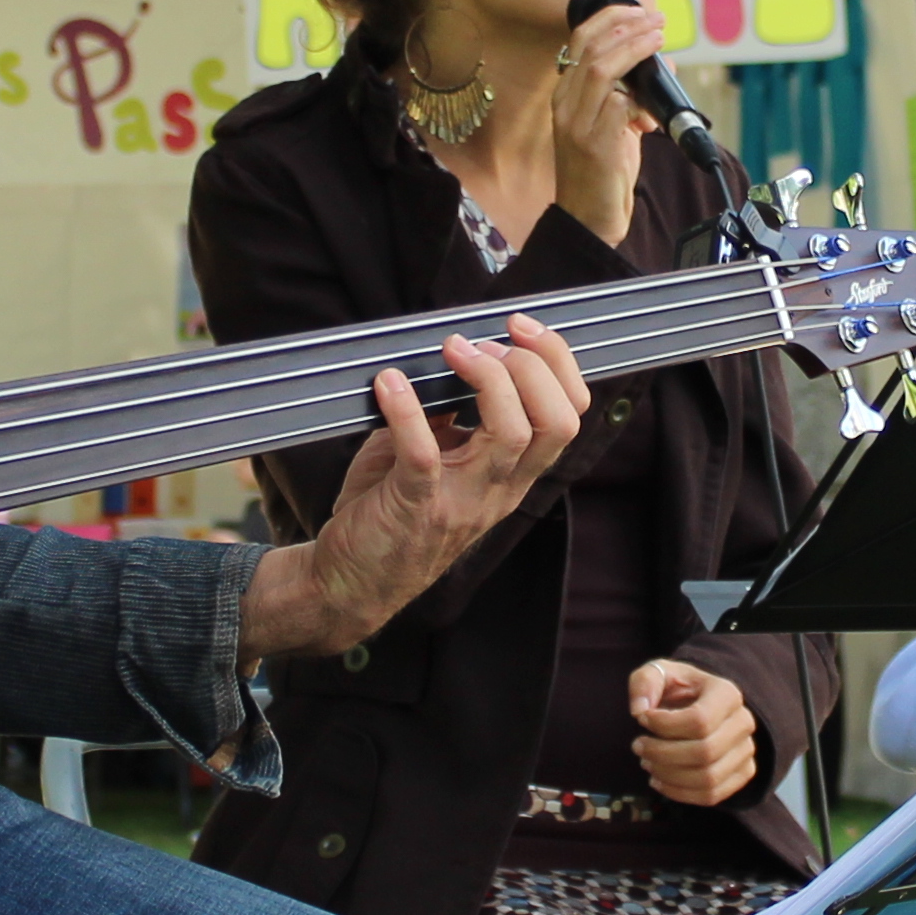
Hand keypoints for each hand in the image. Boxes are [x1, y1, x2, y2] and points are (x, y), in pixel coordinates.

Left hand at [245, 316, 594, 660]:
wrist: (346, 586)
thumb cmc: (387, 519)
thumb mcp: (435, 463)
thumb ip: (448, 420)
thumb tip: (449, 363)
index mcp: (511, 477)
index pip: (569, 417)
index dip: (558, 364)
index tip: (523, 328)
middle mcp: (499, 490)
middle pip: (556, 423)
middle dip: (532, 366)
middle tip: (484, 342)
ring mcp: (462, 501)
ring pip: (513, 435)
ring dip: (486, 379)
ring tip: (451, 352)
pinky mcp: (417, 507)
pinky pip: (423, 452)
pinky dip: (407, 409)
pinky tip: (389, 383)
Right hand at [547, 0, 665, 240]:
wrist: (588, 219)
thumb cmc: (603, 172)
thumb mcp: (616, 126)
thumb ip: (633, 95)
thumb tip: (664, 65)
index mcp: (566, 96)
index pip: (581, 40)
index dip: (610, 18)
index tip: (639, 11)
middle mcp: (565, 105)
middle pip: (591, 47)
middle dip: (627, 25)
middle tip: (656, 20)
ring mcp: (577, 124)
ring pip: (602, 69)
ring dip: (634, 49)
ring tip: (658, 40)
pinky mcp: (594, 145)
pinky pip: (618, 106)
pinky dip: (639, 99)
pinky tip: (653, 108)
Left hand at [630, 659, 763, 803]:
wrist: (698, 706)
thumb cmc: (678, 691)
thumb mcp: (659, 674)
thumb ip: (645, 682)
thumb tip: (639, 710)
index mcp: (727, 693)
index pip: (700, 720)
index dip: (664, 726)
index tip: (642, 719)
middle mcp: (744, 722)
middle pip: (705, 752)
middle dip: (662, 754)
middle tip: (638, 746)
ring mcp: (746, 751)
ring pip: (708, 778)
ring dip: (669, 775)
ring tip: (647, 763)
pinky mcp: (742, 774)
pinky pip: (711, 795)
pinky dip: (679, 793)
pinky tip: (659, 780)